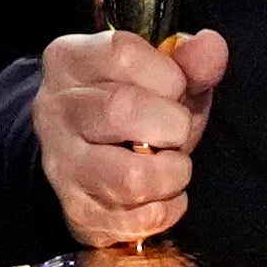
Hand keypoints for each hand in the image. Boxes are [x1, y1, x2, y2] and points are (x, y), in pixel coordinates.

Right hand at [33, 26, 223, 245]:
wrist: (88, 161)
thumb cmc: (131, 110)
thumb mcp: (161, 75)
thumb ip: (190, 61)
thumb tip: (211, 47)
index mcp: (70, 61)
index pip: (123, 54)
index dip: (168, 75)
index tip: (175, 89)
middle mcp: (55, 110)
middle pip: (121, 110)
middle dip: (171, 124)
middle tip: (175, 130)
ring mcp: (61, 165)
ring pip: (129, 177)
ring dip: (171, 173)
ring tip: (171, 165)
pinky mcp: (77, 212)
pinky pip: (139, 219)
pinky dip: (167, 209)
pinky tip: (161, 194)